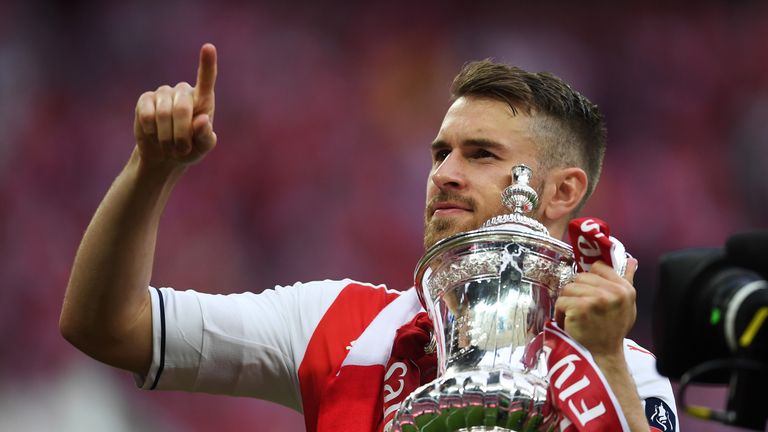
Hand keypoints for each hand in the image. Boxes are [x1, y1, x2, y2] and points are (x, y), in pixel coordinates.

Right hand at [133, 43, 217, 169]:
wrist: (164, 155)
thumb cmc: (190, 149)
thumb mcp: (202, 148)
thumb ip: (206, 137)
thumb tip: (202, 120)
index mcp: (202, 99)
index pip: (206, 79)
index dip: (207, 63)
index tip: (209, 47)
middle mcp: (183, 91)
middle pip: (182, 108)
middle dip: (182, 134)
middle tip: (181, 150)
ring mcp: (163, 93)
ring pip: (163, 114)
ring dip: (167, 137)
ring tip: (170, 146)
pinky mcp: (145, 100)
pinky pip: (147, 115)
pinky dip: (151, 131)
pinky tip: (154, 135)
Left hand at [554, 258, 638, 357]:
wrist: (604, 354)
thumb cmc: (613, 329)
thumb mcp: (627, 305)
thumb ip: (627, 280)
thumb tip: (631, 260)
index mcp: (624, 288)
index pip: (598, 267)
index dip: (590, 278)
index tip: (589, 291)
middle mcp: (613, 292)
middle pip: (580, 277)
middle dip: (576, 291)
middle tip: (581, 307)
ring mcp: (596, 299)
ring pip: (568, 288)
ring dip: (567, 302)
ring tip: (575, 315)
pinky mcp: (580, 308)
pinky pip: (561, 301)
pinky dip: (560, 312)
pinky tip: (569, 322)